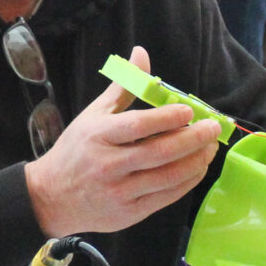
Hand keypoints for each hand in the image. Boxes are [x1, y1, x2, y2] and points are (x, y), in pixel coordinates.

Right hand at [24, 45, 222, 237]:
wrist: (52, 197)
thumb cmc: (76, 151)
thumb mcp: (93, 115)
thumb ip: (123, 86)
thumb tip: (141, 53)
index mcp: (98, 136)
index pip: (138, 125)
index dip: (167, 118)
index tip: (189, 110)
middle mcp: (109, 165)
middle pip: (159, 152)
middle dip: (192, 139)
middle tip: (212, 128)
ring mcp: (120, 192)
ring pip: (167, 177)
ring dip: (196, 161)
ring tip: (211, 147)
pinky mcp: (130, 213)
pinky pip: (166, 197)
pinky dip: (187, 182)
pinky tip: (198, 168)